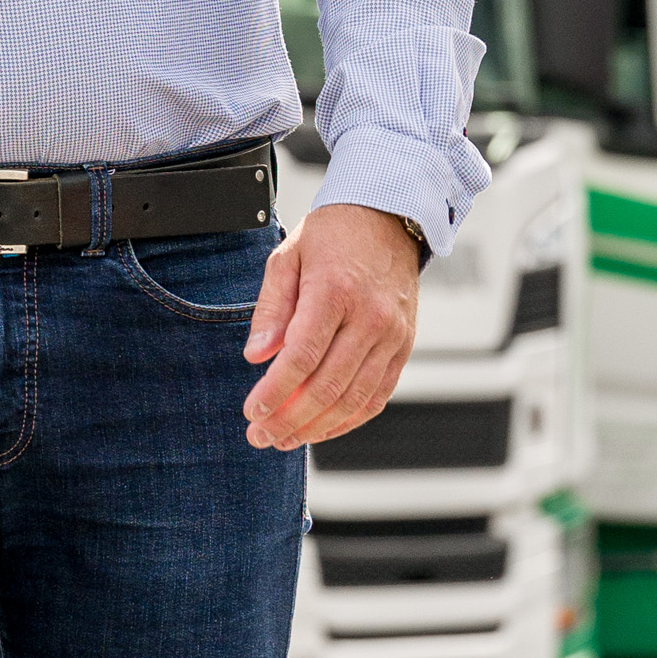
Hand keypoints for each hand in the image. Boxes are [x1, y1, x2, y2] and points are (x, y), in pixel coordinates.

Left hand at [242, 204, 422, 449]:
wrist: (389, 217)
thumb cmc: (333, 235)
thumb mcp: (287, 256)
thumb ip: (271, 308)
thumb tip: (256, 357)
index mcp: (335, 291)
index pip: (302, 356)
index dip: (275, 391)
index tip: (251, 411)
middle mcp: (371, 316)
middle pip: (328, 385)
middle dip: (290, 418)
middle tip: (260, 436)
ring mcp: (393, 334)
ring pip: (355, 398)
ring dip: (317, 427)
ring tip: (285, 439)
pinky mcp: (404, 345)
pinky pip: (378, 395)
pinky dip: (349, 419)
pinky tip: (321, 429)